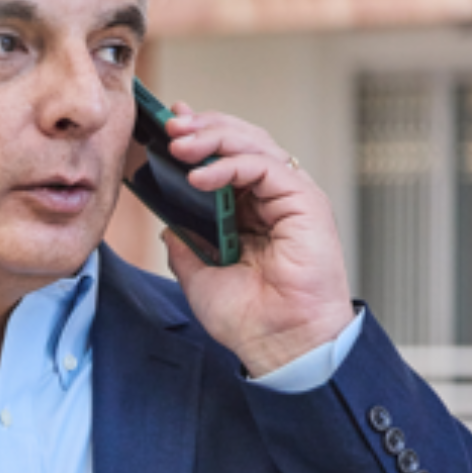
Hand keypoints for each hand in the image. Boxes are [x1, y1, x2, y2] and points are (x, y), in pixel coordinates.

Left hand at [160, 102, 353, 377]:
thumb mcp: (197, 273)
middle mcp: (272, 198)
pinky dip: (231, 164)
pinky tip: (199, 176)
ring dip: (212, 138)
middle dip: (203, 128)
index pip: (226, 156)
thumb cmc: (248, 317)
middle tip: (170, 128)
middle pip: (241, 140)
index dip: (199, 135)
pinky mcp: (305, 202)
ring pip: (254, 144)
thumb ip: (184, 242)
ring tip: (178, 144)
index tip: (167, 126)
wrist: (279, 346)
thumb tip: (166, 222)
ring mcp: (290, 197)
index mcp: (250, 210)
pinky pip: (266, 167)